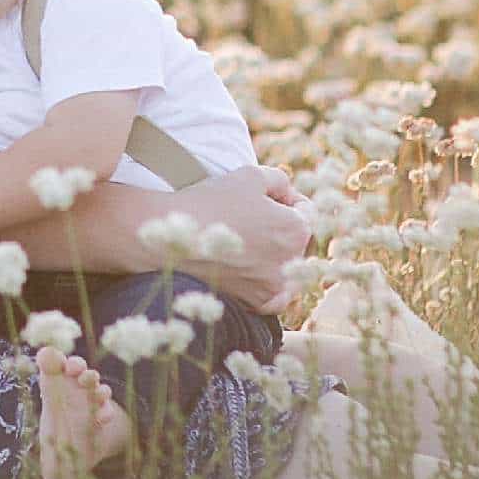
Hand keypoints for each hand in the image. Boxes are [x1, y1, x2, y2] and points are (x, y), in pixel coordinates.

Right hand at [182, 167, 310, 310]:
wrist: (171, 239)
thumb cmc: (210, 202)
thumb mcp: (249, 175)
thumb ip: (280, 181)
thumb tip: (288, 194)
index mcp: (297, 228)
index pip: (306, 211)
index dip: (286, 199)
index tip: (264, 198)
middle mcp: (293, 260)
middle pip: (298, 240)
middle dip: (282, 227)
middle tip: (252, 219)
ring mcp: (276, 285)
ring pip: (288, 268)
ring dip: (276, 256)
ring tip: (249, 244)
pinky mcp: (258, 303)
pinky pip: (276, 296)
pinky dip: (270, 285)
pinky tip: (255, 272)